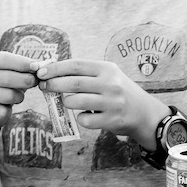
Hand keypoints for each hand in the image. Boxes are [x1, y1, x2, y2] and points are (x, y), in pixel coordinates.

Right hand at [0, 51, 40, 138]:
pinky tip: (5, 108)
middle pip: (7, 78)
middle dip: (25, 80)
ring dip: (19, 97)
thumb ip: (23, 69)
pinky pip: (3, 111)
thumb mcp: (9, 73)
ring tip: (18, 97)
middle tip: (35, 82)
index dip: (21, 62)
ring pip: (8, 95)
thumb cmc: (1, 87)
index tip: (36, 66)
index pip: (3, 59)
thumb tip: (41, 69)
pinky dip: (8, 111)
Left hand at [34, 59, 162, 143]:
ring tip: (67, 102)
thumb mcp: (108, 75)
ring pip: (75, 102)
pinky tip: (85, 116)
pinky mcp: (111, 120)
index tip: (41, 72)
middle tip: (43, 86)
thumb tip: (53, 72)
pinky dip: (80, 118)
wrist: (145, 113)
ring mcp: (112, 103)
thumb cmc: (120, 91)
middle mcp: (110, 84)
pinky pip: (84, 120)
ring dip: (66, 102)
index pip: (76, 65)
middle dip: (53, 84)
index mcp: (107, 69)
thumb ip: (86, 73)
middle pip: (73, 83)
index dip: (55, 68)